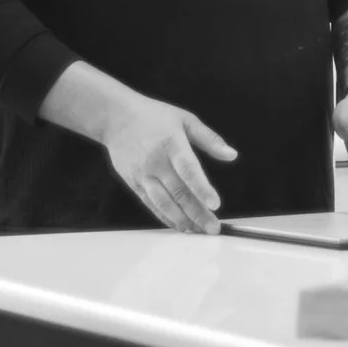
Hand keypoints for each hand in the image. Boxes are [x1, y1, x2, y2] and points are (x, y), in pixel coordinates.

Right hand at [96, 88, 235, 235]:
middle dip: (197, 213)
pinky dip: (165, 217)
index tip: (215, 204)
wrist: (116, 118)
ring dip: (182, 220)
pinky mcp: (133, 183)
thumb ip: (209, 139)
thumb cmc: (153, 116)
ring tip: (198, 230)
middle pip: (179, 193)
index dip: (202, 189)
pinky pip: (151, 204)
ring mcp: (143, 174)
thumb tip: (231, 155)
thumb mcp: (185, 119)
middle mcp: (156, 162)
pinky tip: (179, 225)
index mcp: (172, 144)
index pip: (189, 170)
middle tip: (213, 228)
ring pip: (163, 203)